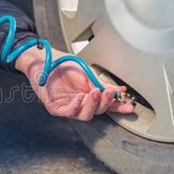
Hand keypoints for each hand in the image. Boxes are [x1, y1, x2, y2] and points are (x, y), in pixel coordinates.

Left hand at [15, 46, 134, 120]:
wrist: (44, 58)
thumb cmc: (62, 65)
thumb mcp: (86, 73)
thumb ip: (100, 83)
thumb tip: (118, 91)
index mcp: (88, 95)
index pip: (105, 104)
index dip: (117, 106)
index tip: (129, 106)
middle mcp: (79, 103)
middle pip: (97, 111)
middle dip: (105, 102)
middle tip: (109, 92)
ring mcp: (67, 106)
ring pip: (85, 115)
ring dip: (92, 104)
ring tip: (95, 92)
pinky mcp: (54, 108)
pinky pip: (68, 111)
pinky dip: (76, 105)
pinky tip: (80, 96)